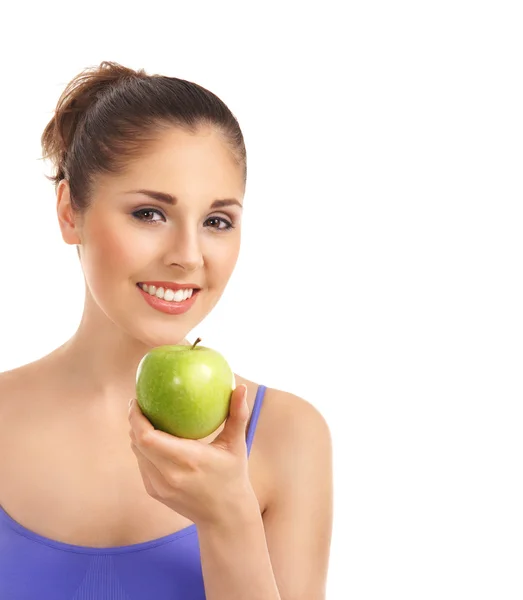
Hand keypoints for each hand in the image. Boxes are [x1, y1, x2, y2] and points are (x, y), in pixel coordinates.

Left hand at [128, 384, 257, 526]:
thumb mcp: (237, 445)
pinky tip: (150, 436)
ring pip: (137, 453)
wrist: (224, 517)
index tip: (138, 399)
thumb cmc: (233, 475)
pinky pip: (142, 464)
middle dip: (134, 420)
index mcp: (187, 460)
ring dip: (136, 434)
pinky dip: (143, 449)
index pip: (148, 437)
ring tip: (143, 416)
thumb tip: (240, 386)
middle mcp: (169, 475)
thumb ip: (238, 415)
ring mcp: (159, 487)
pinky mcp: (154, 492)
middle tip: (140, 402)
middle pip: (137, 442)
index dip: (137, 417)